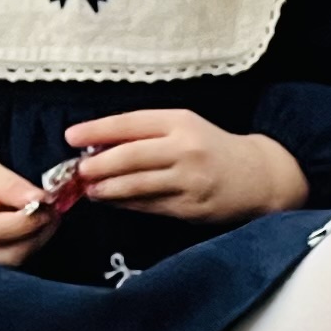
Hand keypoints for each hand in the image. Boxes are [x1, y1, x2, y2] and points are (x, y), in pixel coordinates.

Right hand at [0, 151, 47, 264]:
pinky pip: (14, 260)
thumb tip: (40, 200)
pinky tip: (36, 227)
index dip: (28, 220)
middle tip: (52, 211)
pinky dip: (31, 243)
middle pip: (10, 253)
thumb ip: (11, 184)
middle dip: (38, 232)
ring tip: (47, 216)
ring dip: (38, 239)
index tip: (47, 203)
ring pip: (15, 259)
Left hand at [64, 113, 304, 221]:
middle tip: (78, 171)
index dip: (97, 131)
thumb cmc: (212, 148)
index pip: (130, 124)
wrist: (258, 176)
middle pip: (131, 157)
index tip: (71, 137)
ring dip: (108, 189)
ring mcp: (189, 181)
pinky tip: (114, 201)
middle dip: (99, 165)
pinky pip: (151, 206)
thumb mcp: (184, 127)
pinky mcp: (192, 208)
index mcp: (180, 122)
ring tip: (90, 190)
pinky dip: (128, 204)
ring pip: (138, 185)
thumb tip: (98, 147)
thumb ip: (146, 134)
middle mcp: (185, 149)